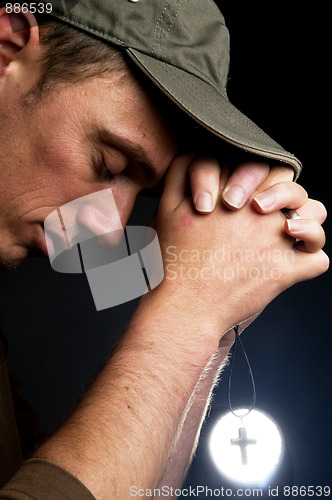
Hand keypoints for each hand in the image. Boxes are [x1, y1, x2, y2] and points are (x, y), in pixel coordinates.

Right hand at [154, 154, 328, 337]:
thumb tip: (197, 153)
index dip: (255, 178)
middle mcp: (260, 213)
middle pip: (293, 185)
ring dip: (308, 221)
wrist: (186, 306)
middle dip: (284, 192)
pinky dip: (310, 260)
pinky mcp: (286, 272)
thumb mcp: (166, 209)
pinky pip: (318, 260)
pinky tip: (295, 262)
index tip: (240, 198)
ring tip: (291, 230)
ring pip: (316, 216)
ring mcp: (277, 241)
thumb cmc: (175, 260)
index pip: (262, 166)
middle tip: (267, 210)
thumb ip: (181, 173)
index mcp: (234, 194)